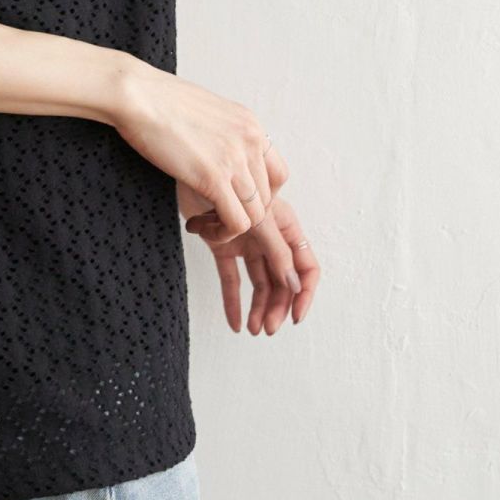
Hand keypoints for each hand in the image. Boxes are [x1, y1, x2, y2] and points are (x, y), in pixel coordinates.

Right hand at [115, 65, 288, 237]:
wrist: (135, 94)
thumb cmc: (156, 100)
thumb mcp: (205, 112)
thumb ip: (221, 135)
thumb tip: (217, 157)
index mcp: (249, 124)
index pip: (278, 174)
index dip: (258, 195)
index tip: (232, 198)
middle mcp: (251, 140)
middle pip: (267, 198)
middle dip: (241, 213)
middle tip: (211, 214)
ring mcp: (236, 159)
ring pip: (255, 215)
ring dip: (228, 226)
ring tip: (202, 222)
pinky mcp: (214, 177)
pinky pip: (236, 222)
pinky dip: (219, 232)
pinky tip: (195, 224)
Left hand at [179, 189, 318, 333]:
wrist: (193, 169)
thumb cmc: (231, 184)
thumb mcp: (260, 219)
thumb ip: (278, 251)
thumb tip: (294, 286)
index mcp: (285, 226)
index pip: (305, 266)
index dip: (304, 292)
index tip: (296, 316)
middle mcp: (268, 237)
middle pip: (282, 280)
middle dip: (278, 306)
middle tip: (268, 328)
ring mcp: (246, 243)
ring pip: (259, 282)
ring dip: (259, 308)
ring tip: (253, 329)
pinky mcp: (222, 247)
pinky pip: (231, 278)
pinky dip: (233, 301)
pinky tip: (234, 323)